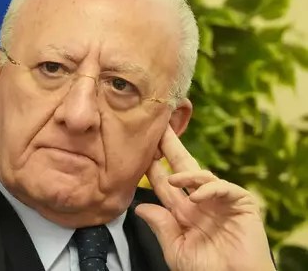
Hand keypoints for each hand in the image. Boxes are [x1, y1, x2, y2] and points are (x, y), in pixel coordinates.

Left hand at [135, 126, 274, 270]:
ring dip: (186, 173)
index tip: (137, 149)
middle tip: (158, 128)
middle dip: (170, 147)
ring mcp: (221, 201)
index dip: (153, 166)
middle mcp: (200, 202)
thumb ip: (161, 227)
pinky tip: (196, 198)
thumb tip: (140, 207)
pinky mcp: (242, 203)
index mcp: (183, 212)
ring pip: (202, 175)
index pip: (165, 183)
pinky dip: (209, 189)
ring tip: (172, 178)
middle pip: (183, 167)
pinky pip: (224, 188)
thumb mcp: (176, 250)